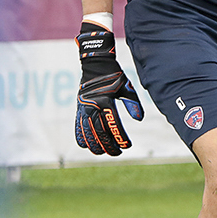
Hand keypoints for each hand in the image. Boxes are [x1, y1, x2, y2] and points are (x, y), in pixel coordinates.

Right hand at [74, 21, 143, 155]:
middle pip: (100, 132)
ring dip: (95, 144)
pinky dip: (81, 137)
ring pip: (87, 132)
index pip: (114, 124)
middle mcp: (93, 105)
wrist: (95, 63)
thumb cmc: (115, 75)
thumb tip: (139, 119)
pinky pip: (77, 126)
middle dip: (108, 145)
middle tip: (117, 153)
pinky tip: (86, 146)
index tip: (127, 146)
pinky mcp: (78, 107)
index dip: (120, 137)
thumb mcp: (127, 87)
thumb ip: (133, 103)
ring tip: (102, 153)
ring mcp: (84, 107)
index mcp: (106, 100)